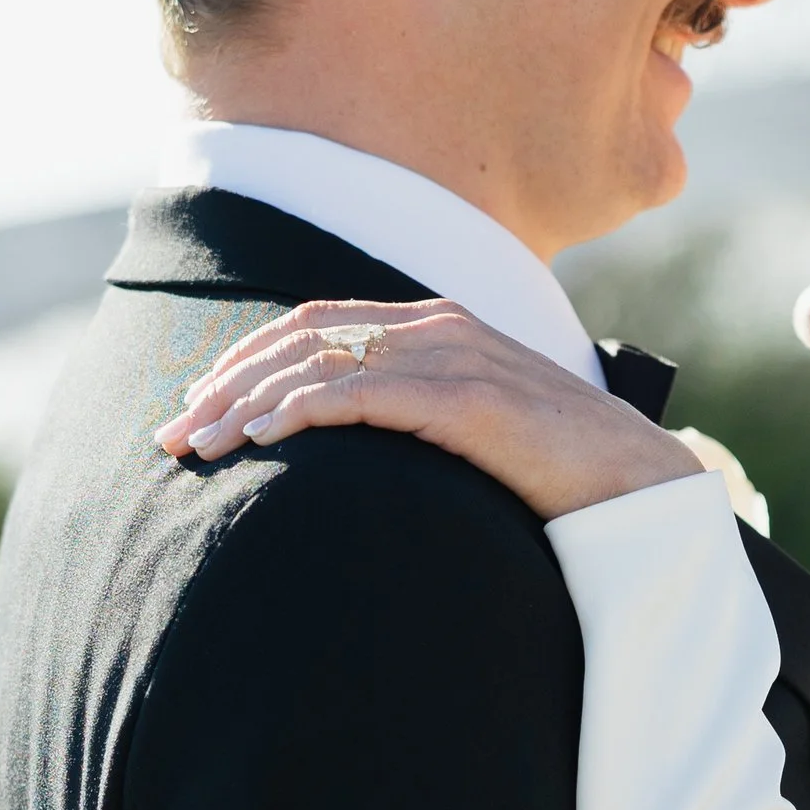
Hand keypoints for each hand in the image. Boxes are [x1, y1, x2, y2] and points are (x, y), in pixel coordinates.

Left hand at [156, 303, 704, 519]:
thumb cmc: (553, 470)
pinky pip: (364, 392)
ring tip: (198, 447)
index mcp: (433, 324)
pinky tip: (259, 440)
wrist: (638, 485)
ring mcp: (454, 356)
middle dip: (223, 385)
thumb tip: (341, 447)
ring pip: (319, 362)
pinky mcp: (467, 398)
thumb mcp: (468, 429)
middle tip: (171, 436)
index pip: (311, 323)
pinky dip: (301, 411)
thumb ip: (412, 415)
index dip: (241, 362)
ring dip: (244, 405)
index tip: (193, 409)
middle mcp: (437, 325)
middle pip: (300, 337)